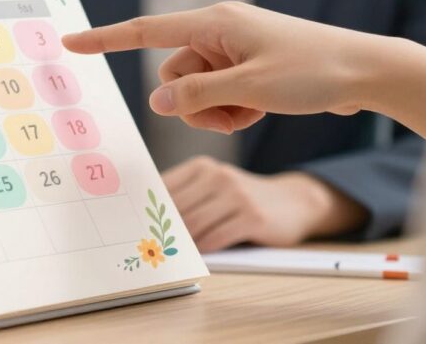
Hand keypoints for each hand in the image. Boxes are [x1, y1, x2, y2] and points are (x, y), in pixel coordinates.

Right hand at [63, 2, 425, 143]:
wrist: (364, 71)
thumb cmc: (312, 71)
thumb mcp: (250, 89)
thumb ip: (198, 96)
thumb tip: (158, 102)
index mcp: (215, 23)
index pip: (146, 32)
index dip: (105, 40)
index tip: (70, 43)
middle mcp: (219, 31)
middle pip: (174, 75)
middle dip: (197, 102)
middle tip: (237, 108)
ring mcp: (234, 50)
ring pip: (196, 91)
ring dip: (218, 110)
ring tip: (255, 108)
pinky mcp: (247, 66)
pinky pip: (219, 94)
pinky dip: (234, 109)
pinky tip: (262, 107)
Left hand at [163, 157, 368, 251]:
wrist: (293, 202)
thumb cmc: (242, 200)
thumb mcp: (213, 188)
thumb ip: (184, 198)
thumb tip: (146, 222)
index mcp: (201, 167)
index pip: (162, 190)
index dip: (146, 211)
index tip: (131, 229)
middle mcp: (218, 176)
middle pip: (176, 210)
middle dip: (161, 232)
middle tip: (147, 250)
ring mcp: (236, 195)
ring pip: (194, 226)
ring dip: (180, 245)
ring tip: (170, 257)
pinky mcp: (252, 216)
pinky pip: (216, 238)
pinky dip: (204, 250)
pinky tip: (199, 257)